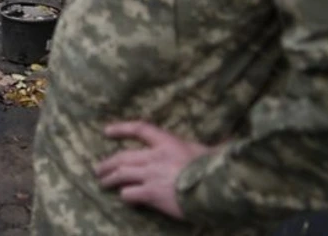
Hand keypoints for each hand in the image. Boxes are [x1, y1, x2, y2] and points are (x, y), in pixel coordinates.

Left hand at [95, 121, 211, 220]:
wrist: (217, 187)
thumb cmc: (217, 167)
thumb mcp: (210, 150)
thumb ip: (210, 146)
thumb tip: (228, 142)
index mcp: (168, 142)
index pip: (140, 129)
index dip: (122, 129)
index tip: (107, 131)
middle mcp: (155, 156)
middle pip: (123, 157)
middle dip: (108, 163)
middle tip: (98, 169)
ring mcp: (150, 175)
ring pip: (121, 175)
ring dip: (109, 180)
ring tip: (103, 183)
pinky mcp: (151, 193)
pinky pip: (130, 194)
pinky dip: (126, 196)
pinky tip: (125, 198)